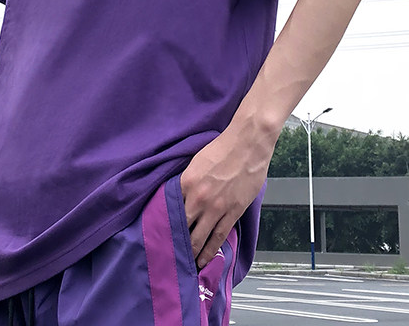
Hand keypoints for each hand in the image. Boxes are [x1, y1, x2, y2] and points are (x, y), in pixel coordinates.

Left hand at [179, 125, 271, 268]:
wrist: (248, 144)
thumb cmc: (222, 148)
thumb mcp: (196, 162)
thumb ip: (188, 181)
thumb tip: (181, 196)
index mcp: (186, 183)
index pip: (171, 209)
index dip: (165, 224)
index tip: (160, 235)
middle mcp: (198, 198)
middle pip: (183, 227)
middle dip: (176, 241)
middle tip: (170, 254)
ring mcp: (216, 208)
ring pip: (200, 237)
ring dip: (192, 251)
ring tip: (186, 263)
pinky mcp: (233, 212)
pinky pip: (219, 236)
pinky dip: (211, 250)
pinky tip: (205, 259)